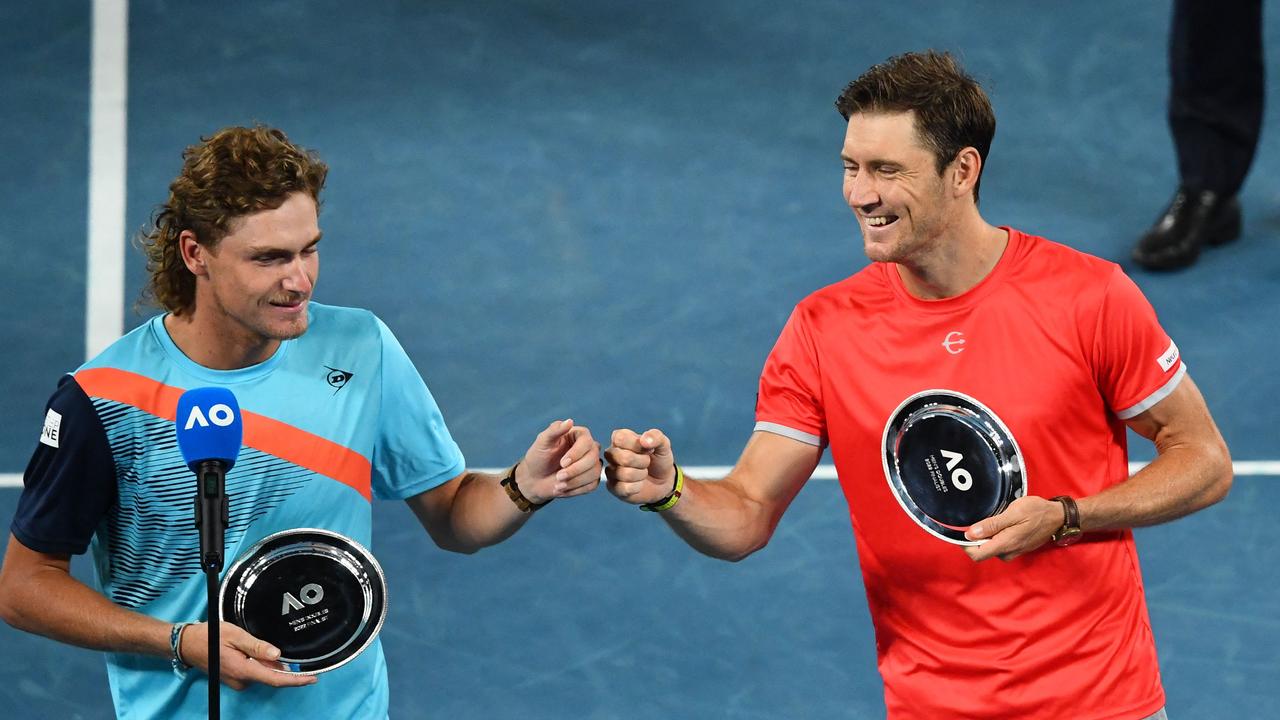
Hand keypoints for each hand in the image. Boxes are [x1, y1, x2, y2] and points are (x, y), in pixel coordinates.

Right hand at [180, 621, 316, 689]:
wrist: (187, 644)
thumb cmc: (210, 637)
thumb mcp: (236, 635)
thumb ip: (258, 646)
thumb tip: (278, 656)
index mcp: (243, 670)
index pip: (276, 679)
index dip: (296, 680)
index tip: (312, 679)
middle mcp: (241, 680)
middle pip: (271, 675)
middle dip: (282, 665)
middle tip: (281, 649)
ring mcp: (237, 681)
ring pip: (263, 673)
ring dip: (270, 663)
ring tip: (261, 646)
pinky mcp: (235, 678)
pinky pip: (254, 672)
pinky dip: (261, 664)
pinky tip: (257, 652)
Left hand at [516, 419, 601, 503]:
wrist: (534, 479)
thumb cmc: (538, 457)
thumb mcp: (542, 441)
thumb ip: (555, 430)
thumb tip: (570, 421)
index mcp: (579, 435)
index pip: (586, 442)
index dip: (576, 453)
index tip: (562, 463)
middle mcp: (589, 448)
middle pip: (593, 458)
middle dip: (575, 470)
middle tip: (558, 477)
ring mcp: (591, 464)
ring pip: (594, 473)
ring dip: (575, 482)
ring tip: (558, 485)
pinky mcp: (591, 479)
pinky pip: (592, 485)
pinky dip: (576, 489)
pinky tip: (563, 489)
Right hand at [603, 428, 677, 505]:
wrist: (662, 481)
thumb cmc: (658, 459)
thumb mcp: (663, 444)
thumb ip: (656, 436)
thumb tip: (644, 440)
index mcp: (620, 438)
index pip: (620, 438)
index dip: (637, 446)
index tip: (648, 449)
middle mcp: (611, 453)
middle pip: (623, 458)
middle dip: (642, 462)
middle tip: (647, 462)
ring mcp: (610, 471)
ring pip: (623, 474)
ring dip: (641, 474)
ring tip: (644, 472)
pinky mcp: (613, 487)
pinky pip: (623, 488)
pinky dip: (637, 486)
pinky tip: (639, 483)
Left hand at [963, 496, 1065, 561]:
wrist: (1058, 517)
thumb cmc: (1037, 512)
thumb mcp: (1013, 513)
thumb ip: (991, 525)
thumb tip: (970, 534)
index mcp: (1006, 544)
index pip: (977, 555)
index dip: (965, 546)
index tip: (962, 532)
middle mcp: (1009, 552)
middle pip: (983, 551)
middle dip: (977, 538)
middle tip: (980, 520)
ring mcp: (1015, 551)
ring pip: (992, 547)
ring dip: (988, 536)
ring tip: (994, 520)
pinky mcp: (1018, 548)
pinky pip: (1001, 545)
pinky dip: (996, 536)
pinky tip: (1001, 524)